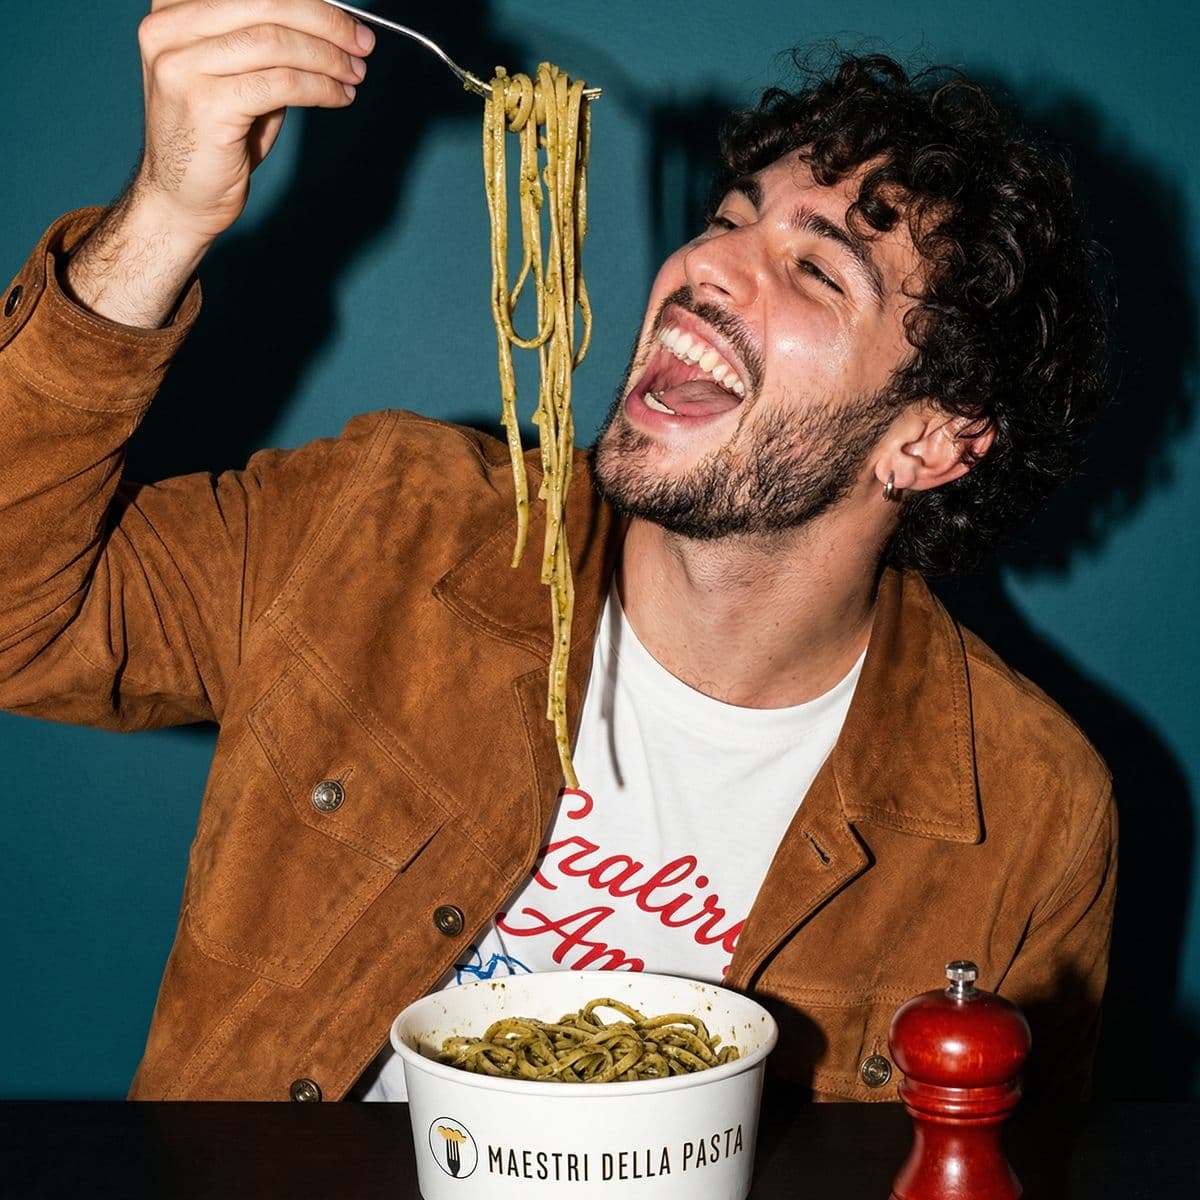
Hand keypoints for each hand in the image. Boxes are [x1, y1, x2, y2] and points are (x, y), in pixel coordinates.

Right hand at [66, 0, 374, 325]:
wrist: (181, 197)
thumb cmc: (216, 136)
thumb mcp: (239, 74)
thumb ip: (269, 42)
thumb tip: (331, 24)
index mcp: (172, 10)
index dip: (309, 1)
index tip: (349, 21)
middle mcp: (168, 29)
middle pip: (266, 3)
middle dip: (326, 23)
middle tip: (363, 44)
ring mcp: (181, 66)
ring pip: (276, 42)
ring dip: (328, 58)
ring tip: (355, 75)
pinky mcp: (206, 104)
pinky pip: (280, 83)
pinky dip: (320, 87)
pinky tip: (339, 97)